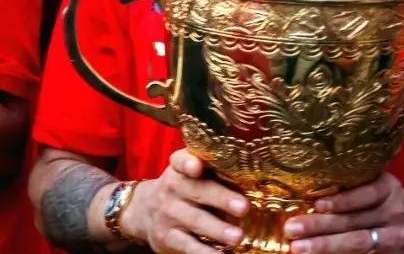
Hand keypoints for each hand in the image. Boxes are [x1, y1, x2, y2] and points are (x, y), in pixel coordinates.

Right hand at [120, 149, 248, 252]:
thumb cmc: (184, 188)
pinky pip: (187, 245)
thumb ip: (216, 171)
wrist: (144, 211)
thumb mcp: (192, 174)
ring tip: (238, 237)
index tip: (197, 167)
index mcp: (180, 168)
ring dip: (218, 229)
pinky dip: (205, 251)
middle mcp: (172, 188)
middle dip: (221, 199)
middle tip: (244, 208)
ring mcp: (168, 214)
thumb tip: (257, 179)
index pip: (180, 160)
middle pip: (197, 191)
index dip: (187, 162)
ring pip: (195, 221)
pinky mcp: (167, 237)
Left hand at [283, 172, 403, 253]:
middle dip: (322, 226)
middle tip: (292, 229)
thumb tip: (312, 195)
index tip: (317, 203)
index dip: (342, 200)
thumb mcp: (384, 189)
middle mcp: (394, 214)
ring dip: (325, 247)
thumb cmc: (393, 205)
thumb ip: (358, 189)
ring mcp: (393, 239)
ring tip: (298, 248)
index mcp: (390, 190)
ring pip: (357, 244)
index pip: (368, 194)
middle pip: (356, 222)